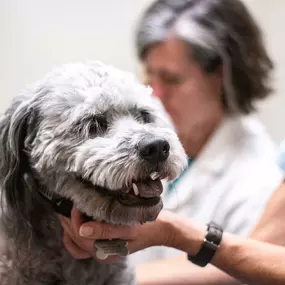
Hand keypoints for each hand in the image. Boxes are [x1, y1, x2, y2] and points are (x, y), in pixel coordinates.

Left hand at [59, 208, 174, 262]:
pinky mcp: (102, 243)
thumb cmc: (146, 226)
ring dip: (69, 226)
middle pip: (76, 239)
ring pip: (76, 242)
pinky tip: (72, 223)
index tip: (76, 204)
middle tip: (68, 203)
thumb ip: (106, 230)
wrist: (160, 228)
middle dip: (69, 222)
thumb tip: (82, 230)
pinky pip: (80, 245)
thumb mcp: (129, 228)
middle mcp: (101, 254)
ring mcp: (101, 249)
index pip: (82, 238)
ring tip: (67, 210)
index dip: (75, 221)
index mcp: (107, 253)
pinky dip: (72, 235)